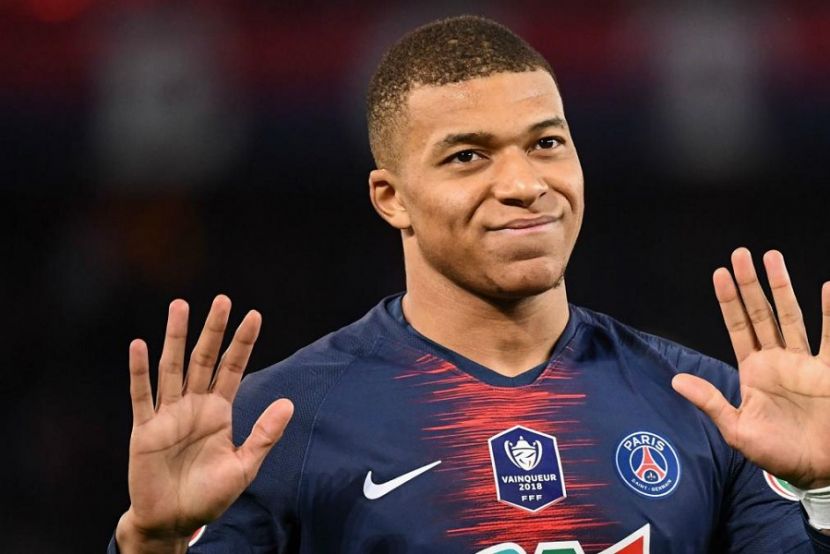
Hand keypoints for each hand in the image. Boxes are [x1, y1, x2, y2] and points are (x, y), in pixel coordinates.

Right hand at [117, 296, 293, 550]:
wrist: (174, 522)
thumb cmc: (209, 496)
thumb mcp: (244, 466)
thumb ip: (263, 434)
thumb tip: (289, 402)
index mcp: (219, 411)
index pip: (232, 368)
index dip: (242, 342)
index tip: (254, 314)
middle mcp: (194, 405)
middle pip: (204, 359)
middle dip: (213, 329)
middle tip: (222, 299)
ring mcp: (168, 414)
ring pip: (172, 367)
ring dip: (176, 337)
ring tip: (180, 306)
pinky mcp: (145, 430)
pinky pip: (142, 396)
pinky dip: (140, 371)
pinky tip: (139, 345)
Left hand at [672, 248, 829, 489]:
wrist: (819, 471)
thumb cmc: (777, 454)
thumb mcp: (737, 430)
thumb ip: (711, 402)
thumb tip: (675, 380)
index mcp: (753, 371)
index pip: (738, 327)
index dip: (728, 302)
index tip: (718, 273)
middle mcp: (778, 360)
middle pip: (761, 313)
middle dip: (751, 285)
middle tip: (740, 254)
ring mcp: (805, 363)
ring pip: (791, 317)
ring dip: (782, 288)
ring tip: (772, 257)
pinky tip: (828, 288)